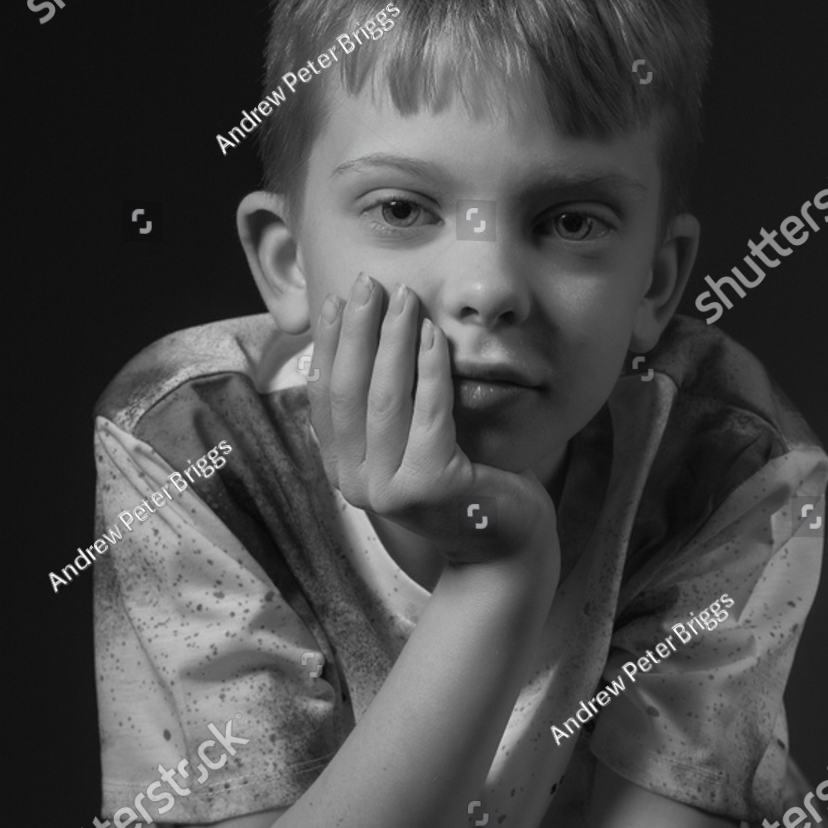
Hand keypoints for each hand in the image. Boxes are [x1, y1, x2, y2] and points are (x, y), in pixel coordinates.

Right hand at [307, 272, 556, 565]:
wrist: (503, 544)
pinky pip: (429, 413)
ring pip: (386, 399)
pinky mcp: (430, 487)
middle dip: (355, 331)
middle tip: (367, 283)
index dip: (326, 346)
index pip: (325, 397)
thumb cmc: (462, 483)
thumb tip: (361, 334)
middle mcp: (356, 484)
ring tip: (404, 297)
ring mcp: (390, 490)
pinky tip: (433, 334)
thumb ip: (386, 405)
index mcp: (343, 470)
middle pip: (349, 392)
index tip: (334, 301)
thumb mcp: (411, 442)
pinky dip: (430, 368)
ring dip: (393, 340)